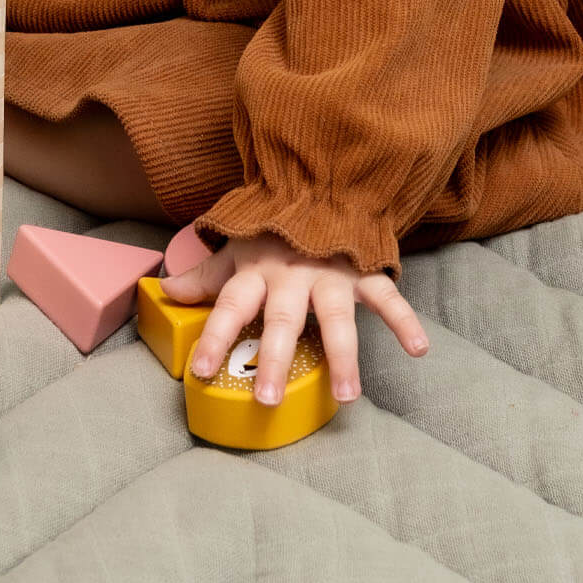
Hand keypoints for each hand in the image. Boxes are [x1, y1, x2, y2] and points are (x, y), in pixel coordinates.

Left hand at [157, 232, 429, 406]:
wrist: (318, 183)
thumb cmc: (272, 229)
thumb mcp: (236, 248)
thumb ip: (205, 275)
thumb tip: (164, 290)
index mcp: (257, 270)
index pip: (230, 305)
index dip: (214, 336)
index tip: (199, 371)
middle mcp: (291, 274)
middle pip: (281, 319)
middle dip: (275, 358)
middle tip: (268, 399)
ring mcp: (330, 274)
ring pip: (336, 317)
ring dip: (343, 356)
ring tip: (348, 395)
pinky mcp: (362, 272)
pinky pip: (386, 297)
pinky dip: (404, 320)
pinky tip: (419, 348)